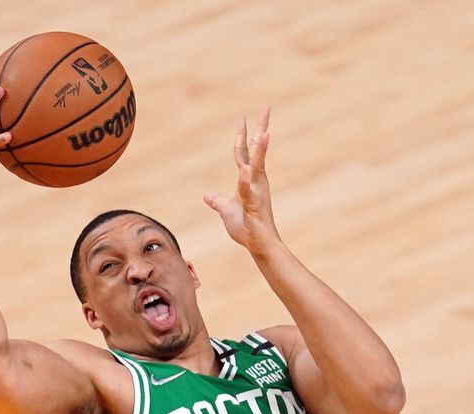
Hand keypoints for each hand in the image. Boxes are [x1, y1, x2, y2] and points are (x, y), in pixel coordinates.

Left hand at [203, 107, 280, 251]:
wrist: (258, 244)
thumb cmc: (245, 226)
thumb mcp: (226, 210)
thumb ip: (218, 200)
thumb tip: (207, 195)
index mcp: (249, 179)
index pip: (244, 152)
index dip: (243, 135)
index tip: (242, 117)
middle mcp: (255, 180)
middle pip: (256, 150)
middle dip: (260, 128)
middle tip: (266, 108)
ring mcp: (256, 191)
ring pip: (257, 166)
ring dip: (260, 150)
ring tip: (265, 132)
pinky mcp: (254, 205)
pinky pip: (247, 191)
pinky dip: (244, 182)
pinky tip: (243, 172)